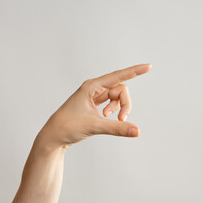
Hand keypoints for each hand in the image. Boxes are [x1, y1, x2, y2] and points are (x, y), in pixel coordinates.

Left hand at [37, 63, 151, 148]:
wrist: (53, 136)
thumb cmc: (68, 126)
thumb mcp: (94, 126)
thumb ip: (117, 128)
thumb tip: (137, 131)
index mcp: (91, 86)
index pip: (118, 76)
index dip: (134, 71)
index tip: (148, 66)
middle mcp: (94, 88)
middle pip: (120, 89)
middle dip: (125, 104)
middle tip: (122, 119)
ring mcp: (94, 96)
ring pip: (117, 97)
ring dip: (119, 108)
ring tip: (111, 119)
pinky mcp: (95, 104)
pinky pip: (112, 102)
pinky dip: (114, 110)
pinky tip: (107, 117)